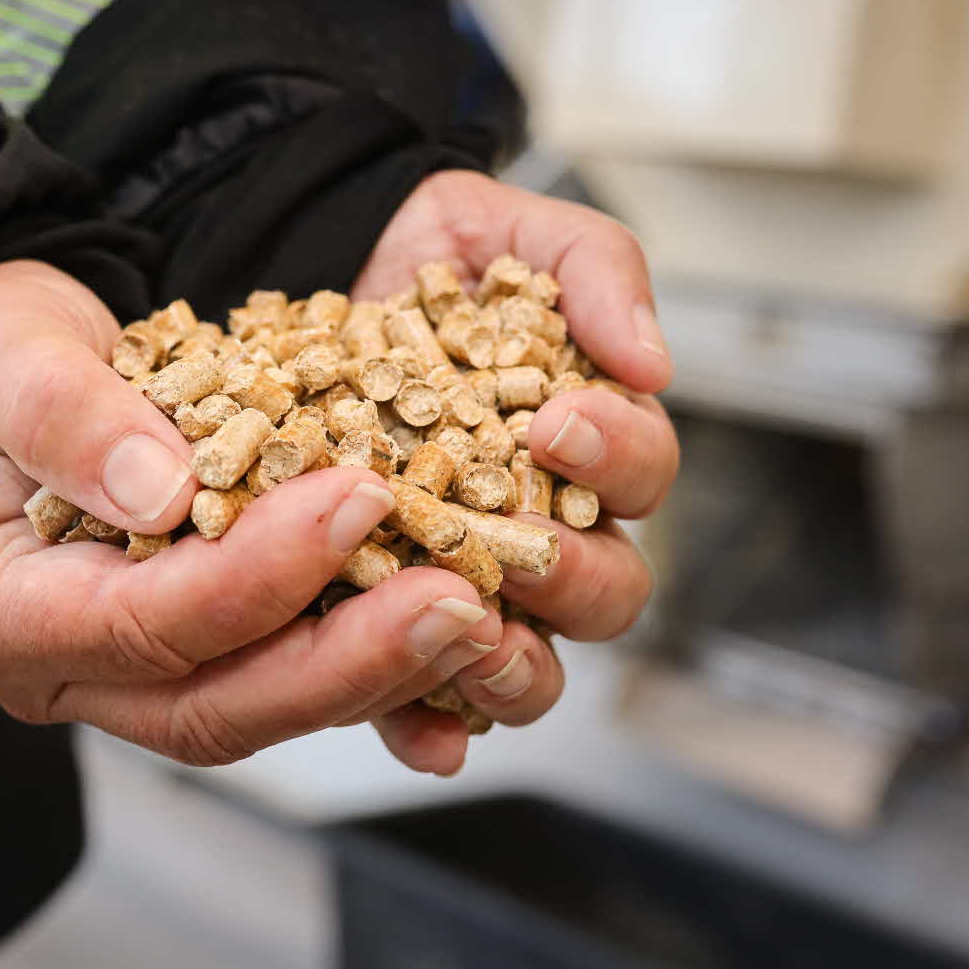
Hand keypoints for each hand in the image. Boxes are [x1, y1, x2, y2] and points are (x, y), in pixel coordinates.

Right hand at [0, 260, 502, 766]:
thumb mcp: (0, 351)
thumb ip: (63, 414)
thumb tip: (162, 492)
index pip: (139, 622)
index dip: (255, 575)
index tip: (354, 498)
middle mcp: (63, 669)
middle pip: (216, 704)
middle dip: (344, 661)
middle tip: (460, 599)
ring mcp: (133, 675)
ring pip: (265, 708)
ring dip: (380, 672)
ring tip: (484, 613)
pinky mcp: (200, 653)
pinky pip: (292, 679)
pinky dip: (377, 665)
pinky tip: (464, 638)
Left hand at [351, 170, 679, 774]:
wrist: (317, 267)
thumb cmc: (434, 260)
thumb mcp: (516, 237)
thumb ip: (594, 273)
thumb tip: (652, 360)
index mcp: (589, 447)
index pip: (641, 474)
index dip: (615, 458)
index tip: (560, 422)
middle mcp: (539, 528)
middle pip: (603, 592)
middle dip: (573, 576)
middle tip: (520, 543)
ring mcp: (462, 582)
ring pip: (526, 663)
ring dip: (514, 667)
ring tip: (476, 641)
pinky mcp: (378, 617)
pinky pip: (418, 695)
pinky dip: (428, 723)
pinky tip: (421, 732)